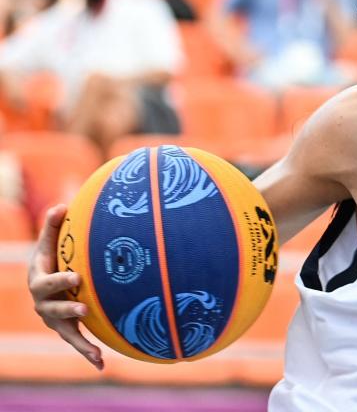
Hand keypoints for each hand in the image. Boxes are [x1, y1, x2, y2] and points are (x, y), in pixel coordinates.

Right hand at [27, 205, 103, 369]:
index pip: (46, 282)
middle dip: (67, 307)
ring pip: (65, 331)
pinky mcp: (67, 329)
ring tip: (95, 351)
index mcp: (39, 281)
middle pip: (52, 308)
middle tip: (84, 307)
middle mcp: (44, 303)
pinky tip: (102, 366)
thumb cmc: (51, 258)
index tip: (76, 276)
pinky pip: (77, 343)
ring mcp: (55, 319)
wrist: (47, 282)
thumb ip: (52, 226)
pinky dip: (88, 354)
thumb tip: (60, 205)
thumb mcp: (49, 244)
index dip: (59, 280)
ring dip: (80, 340)